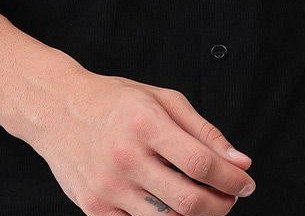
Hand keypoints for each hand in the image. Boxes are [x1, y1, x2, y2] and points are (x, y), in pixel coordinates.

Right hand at [14, 65, 256, 214]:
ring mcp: (108, 188)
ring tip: (205, 204)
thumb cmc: (115, 101)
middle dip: (221, 205)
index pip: (201, 163)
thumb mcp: (163, 99)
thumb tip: (240, 163)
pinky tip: (172, 210)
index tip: (246, 182)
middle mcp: (126, 157)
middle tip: (230, 198)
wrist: (58, 109)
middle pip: (188, 201)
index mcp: (145, 123)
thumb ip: (204, 131)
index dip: (232, 179)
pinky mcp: (94, 209)